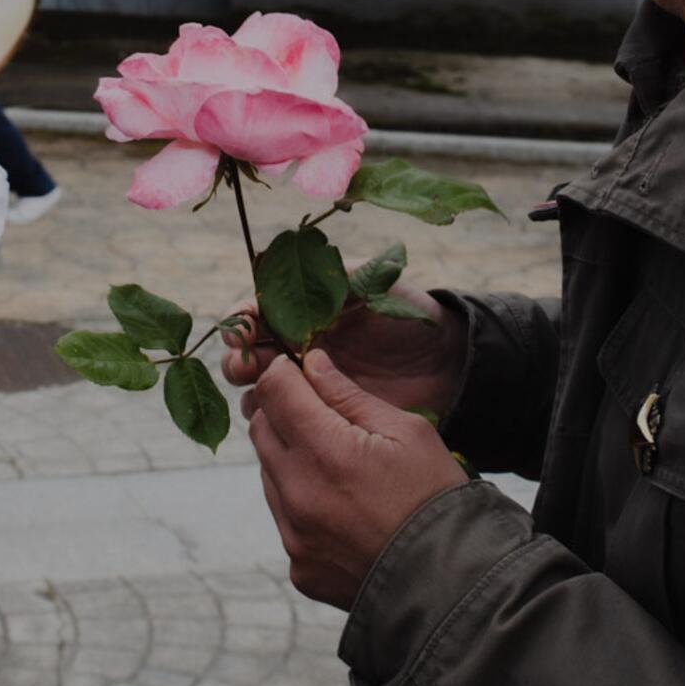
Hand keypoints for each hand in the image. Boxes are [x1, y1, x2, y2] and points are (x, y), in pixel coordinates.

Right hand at [223, 288, 466, 420]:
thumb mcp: (376, 283)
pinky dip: (272, 419)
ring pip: (260, 390)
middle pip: (250, 354)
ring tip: (258, 391)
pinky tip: (276, 417)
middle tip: (245, 365)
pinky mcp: (324, 417)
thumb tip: (293, 264)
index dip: (244, 320)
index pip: (259, 314)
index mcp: (304, 313)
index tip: (244, 328)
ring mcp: (309, 385)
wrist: (446, 364)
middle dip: (238, 358)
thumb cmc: (410, 316)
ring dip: (249, 390)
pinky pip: (286, 421)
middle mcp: (297, 348)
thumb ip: (336, 275)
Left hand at [247, 348, 465, 609]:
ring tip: (339, 467)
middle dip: (283, 412)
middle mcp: (298, 495)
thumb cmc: (437, 497)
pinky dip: (302, 504)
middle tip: (320, 414)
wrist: (454, 582)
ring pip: (269, 475)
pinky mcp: (298, 567)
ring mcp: (294, 536)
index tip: (301, 372)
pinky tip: (343, 509)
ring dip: (291, 459)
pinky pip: (285, 519)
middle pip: (261, 429)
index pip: (274, 391)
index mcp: (326, 453)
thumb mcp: (407, 432)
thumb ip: (349, 395)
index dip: (286, 373)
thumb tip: (311, 363)